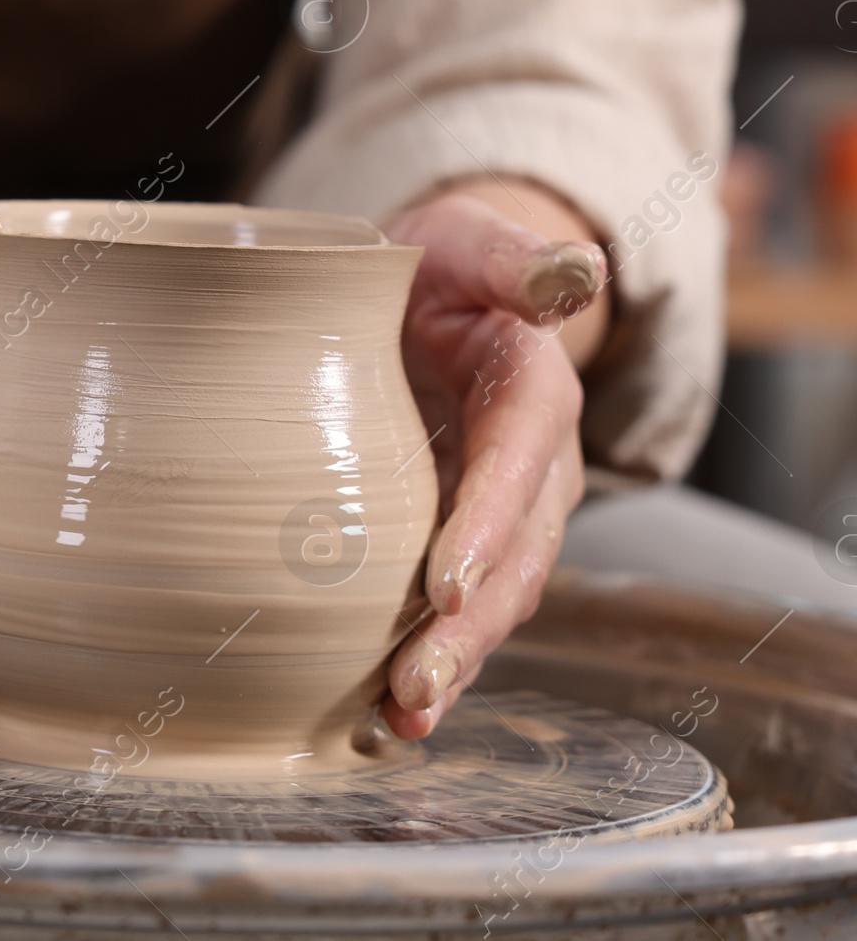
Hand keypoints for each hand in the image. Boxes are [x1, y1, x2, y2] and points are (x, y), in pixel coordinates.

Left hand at [379, 184, 608, 739]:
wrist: (435, 291)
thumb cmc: (442, 263)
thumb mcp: (468, 240)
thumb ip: (513, 257)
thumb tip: (573, 269)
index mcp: (534, 387)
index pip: (520, 459)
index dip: (488, 522)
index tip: (445, 582)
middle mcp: (534, 465)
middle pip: (517, 555)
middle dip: (472, 626)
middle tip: (414, 683)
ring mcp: (502, 512)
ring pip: (496, 598)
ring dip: (455, 662)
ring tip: (401, 716)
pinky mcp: (463, 539)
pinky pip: (460, 608)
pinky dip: (431, 661)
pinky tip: (383, 715)